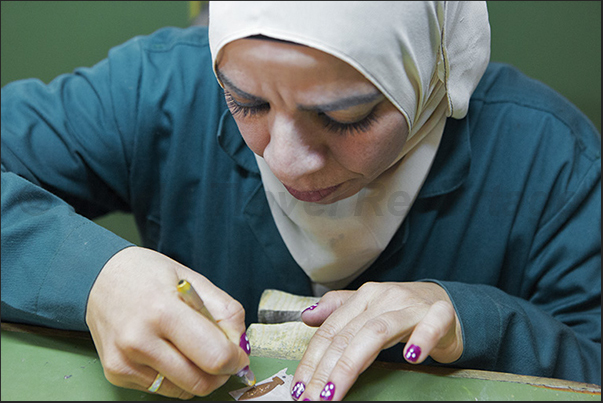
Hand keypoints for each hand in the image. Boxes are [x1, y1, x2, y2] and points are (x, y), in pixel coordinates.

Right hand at [85, 246, 249, 398]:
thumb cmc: (149, 275)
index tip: (238, 353)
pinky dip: (175, 376)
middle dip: (220, 373)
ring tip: (193, 348)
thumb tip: (240, 344)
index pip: (214, 356)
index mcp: (163, 311)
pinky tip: (169, 351)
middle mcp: (140, 340)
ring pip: (183, 390)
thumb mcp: (194, 280)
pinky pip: (161, 388)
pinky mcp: (116, 373)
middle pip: (200, 382)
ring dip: (198, 376)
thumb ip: (225, 311)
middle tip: (222, 356)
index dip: (235, 360)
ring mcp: (125, 361)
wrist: (100, 278)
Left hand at [291, 282, 462, 400]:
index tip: (300, 388)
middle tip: (313, 398)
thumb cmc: (405, 312)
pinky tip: (410, 358)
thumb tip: (307, 315)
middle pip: (348, 334)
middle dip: (325, 370)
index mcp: (364, 296)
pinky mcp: (441, 314)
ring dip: (352, 364)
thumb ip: (338, 310)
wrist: (450, 305)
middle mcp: (385, 297)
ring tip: (336, 390)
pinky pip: (431, 325)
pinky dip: (422, 339)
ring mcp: (412, 305)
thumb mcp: (369, 309)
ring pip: (377, 332)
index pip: (331, 330)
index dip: (312, 360)